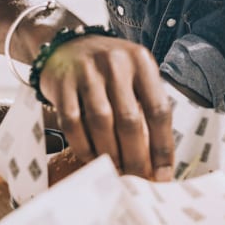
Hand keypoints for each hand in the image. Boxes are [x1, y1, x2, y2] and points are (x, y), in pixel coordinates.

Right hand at [38, 35, 173, 180]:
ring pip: (101, 123)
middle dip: (136, 158)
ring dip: (110, 154)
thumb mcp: (134, 72)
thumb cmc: (107, 67)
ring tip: (117, 172)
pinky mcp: (62, 84)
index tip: (163, 173)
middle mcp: (115, 63)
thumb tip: (158, 158)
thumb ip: (147, 104)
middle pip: (130, 120)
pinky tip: (92, 158)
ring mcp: (86, 72)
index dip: (163, 146)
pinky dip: (83, 146)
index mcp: (140, 61)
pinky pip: (72, 123)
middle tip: (138, 180)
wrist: (66, 44)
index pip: (159, 109)